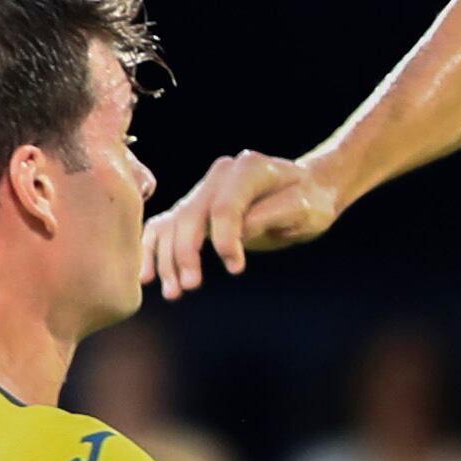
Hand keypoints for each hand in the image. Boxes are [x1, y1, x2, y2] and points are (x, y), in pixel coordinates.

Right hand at [144, 150, 342, 297]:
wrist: (308, 191)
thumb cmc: (311, 202)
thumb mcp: (307, 209)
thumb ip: (273, 215)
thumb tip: (239, 233)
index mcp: (249, 169)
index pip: (225, 206)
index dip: (225, 238)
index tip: (236, 268)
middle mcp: (221, 175)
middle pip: (192, 215)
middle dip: (186, 253)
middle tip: (190, 287)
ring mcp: (205, 190)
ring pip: (174, 223)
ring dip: (168, 258)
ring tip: (173, 292)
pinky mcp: (196, 208)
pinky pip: (166, 226)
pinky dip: (155, 250)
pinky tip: (149, 276)